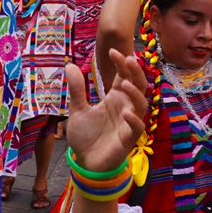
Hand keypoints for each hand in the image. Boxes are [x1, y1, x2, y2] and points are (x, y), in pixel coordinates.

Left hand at [65, 49, 146, 172]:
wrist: (85, 162)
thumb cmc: (86, 136)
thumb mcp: (77, 109)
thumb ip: (76, 89)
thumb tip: (69, 65)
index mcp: (114, 98)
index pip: (123, 76)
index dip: (121, 63)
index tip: (112, 51)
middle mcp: (125, 107)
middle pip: (138, 85)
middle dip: (135, 72)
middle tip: (128, 59)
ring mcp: (129, 123)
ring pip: (141, 104)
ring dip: (135, 93)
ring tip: (123, 83)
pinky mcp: (128, 139)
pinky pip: (137, 128)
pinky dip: (134, 120)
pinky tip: (126, 113)